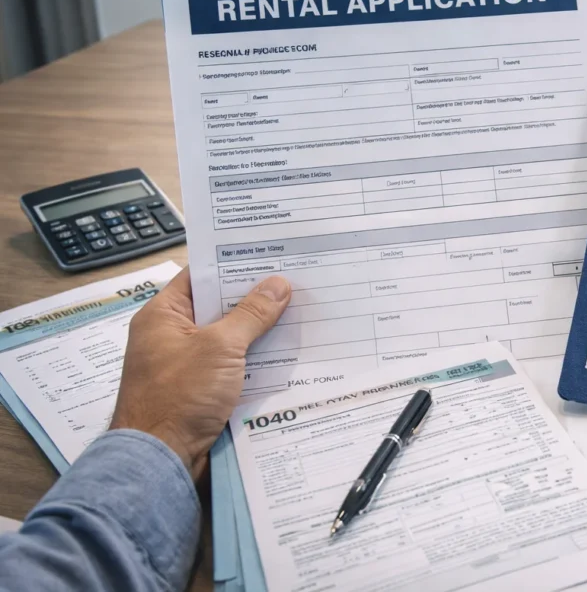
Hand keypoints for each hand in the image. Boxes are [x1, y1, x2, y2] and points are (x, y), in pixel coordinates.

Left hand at [110, 267, 290, 478]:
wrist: (160, 459)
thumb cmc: (178, 397)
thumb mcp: (219, 347)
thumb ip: (251, 314)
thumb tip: (278, 285)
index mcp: (163, 316)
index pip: (199, 276)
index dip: (232, 263)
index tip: (269, 254)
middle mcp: (172, 336)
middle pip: (218, 307)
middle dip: (254, 298)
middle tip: (294, 282)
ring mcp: (187, 364)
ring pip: (229, 338)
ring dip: (259, 331)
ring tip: (298, 313)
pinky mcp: (201, 390)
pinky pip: (233, 365)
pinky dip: (255, 359)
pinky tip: (285, 353)